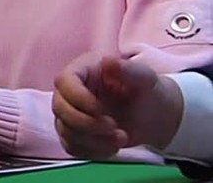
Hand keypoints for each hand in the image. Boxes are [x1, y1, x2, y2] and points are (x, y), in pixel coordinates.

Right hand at [52, 53, 182, 159]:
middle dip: (86, 124)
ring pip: (65, 131)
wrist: (152, 115)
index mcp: (82, 71)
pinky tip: (113, 147)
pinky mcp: (74, 134)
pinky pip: (72, 147)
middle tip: (115, 128)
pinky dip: (93, 152)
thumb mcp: (145, 78)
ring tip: (122, 138)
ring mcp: (70, 114)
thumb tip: (108, 61)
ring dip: (94, 141)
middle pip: (59, 108)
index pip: (64, 81)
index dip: (78, 98)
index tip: (102, 111)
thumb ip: (129, 69)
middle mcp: (70, 92)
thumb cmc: (146, 91)